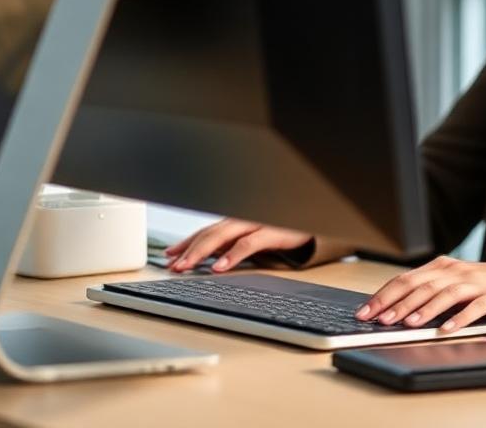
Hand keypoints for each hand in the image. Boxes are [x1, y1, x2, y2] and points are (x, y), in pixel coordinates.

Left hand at [164, 218, 312, 272]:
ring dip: (202, 251)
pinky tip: (220, 267)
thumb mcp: (256, 238)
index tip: (169, 255)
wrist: (316, 222)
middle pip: (210, 232)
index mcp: (238, 221)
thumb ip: (234, 244)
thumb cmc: (284, 231)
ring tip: (187, 266)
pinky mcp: (272, 232)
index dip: (186, 242)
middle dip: (189, 249)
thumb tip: (210, 258)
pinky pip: (248, 244)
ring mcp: (257, 223)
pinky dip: (232, 255)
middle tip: (173, 265)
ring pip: (223, 235)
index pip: (206, 230)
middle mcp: (244, 219)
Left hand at [355, 250, 485, 331]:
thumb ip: (436, 289)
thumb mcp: (462, 281)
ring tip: (405, 324)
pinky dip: (459, 318)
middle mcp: (457, 271)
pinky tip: (446, 329)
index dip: (384, 294)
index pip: (407, 279)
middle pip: (420, 285)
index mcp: (445, 267)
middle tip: (376, 319)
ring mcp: (476, 283)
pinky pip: (474, 308)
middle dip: (395, 302)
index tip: (364, 311)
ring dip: (423, 309)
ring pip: (444, 294)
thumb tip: (401, 307)